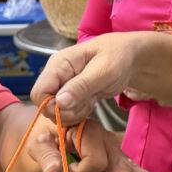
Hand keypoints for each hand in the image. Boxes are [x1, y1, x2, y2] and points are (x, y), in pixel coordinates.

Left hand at [21, 117, 167, 171]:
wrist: (45, 137)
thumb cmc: (43, 140)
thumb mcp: (38, 144)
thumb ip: (46, 155)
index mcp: (87, 130)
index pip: (94, 160)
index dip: (80, 170)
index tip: (63, 170)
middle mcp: (105, 140)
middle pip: (119, 163)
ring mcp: (112, 152)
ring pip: (130, 167)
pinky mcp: (114, 163)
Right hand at [30, 35, 144, 121]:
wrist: (133, 59)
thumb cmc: (119, 57)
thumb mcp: (104, 70)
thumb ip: (81, 86)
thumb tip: (59, 102)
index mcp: (59, 64)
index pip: (39, 93)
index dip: (52, 106)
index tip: (74, 106)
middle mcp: (56, 76)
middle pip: (45, 106)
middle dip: (66, 112)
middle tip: (88, 103)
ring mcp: (63, 86)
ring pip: (56, 112)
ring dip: (75, 113)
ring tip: (92, 100)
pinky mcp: (71, 96)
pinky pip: (67, 113)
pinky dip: (80, 114)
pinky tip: (92, 103)